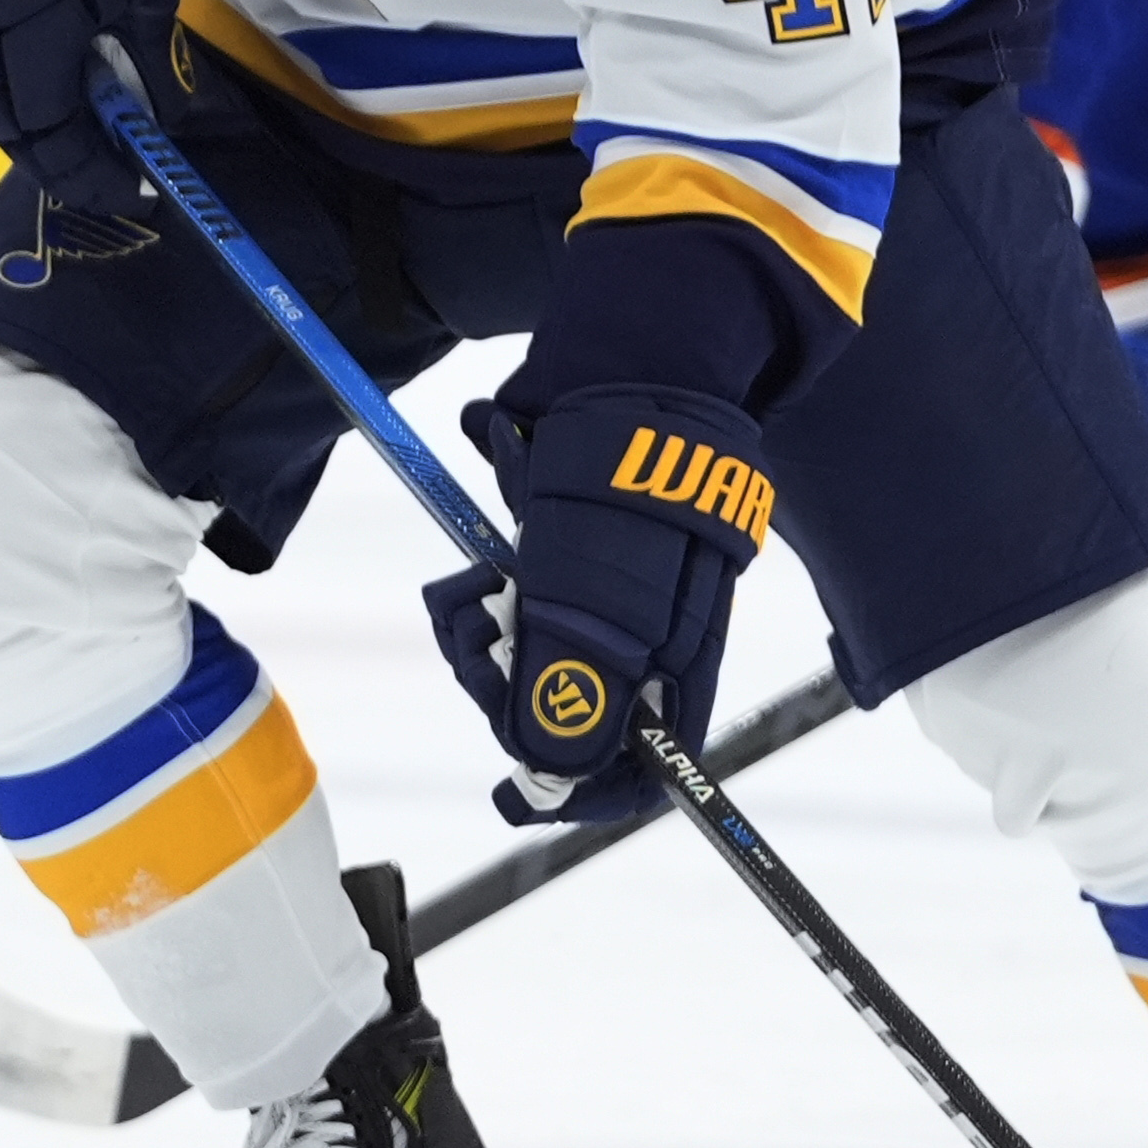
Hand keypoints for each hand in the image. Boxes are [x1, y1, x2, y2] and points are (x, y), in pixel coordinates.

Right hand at [0, 0, 181, 215]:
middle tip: (110, 117)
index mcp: (31, 94)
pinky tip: (11, 35)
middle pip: (23, 144)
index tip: (140, 183)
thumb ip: (155, 57)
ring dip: (23, 103)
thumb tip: (170, 106)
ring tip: (64, 69)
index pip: (71, 170)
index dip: (109, 180)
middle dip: (70, 139)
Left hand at [424, 383, 773, 823]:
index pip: (647, 759)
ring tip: (466, 600)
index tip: (521, 788)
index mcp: (681, 656)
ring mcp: (605, 596)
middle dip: (512, 695)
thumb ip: (576, 685)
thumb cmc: (621, 477)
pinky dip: (481, 607)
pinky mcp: (562, 561)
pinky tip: (472, 578)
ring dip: (485, 646)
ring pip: (533, 664)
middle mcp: (648, 635)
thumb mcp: (591, 594)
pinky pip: (513, 613)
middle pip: (575, 715)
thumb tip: (554, 774)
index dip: (584, 785)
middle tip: (477, 643)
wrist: (624, 360)